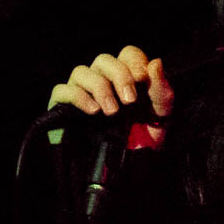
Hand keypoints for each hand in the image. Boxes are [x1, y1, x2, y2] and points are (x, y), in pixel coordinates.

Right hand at [47, 46, 174, 149]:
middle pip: (104, 59)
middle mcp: (103, 80)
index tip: (142, 81)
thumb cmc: (144, 138)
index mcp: (127, 78)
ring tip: (112, 111)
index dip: (134, 62)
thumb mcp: (160, 115)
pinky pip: (62, 90)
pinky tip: (93, 111)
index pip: (127, 54)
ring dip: (100, 88)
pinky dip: (78, 97)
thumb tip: (156, 62)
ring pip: (81, 71)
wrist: (126, 169)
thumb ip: (161, 89)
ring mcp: (82, 91)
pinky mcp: (64, 106)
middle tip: (130, 100)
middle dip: (119, 76)